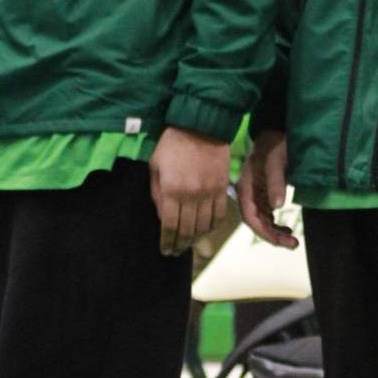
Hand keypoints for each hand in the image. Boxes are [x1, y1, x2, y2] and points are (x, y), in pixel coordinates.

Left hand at [150, 125, 230, 256]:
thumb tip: (163, 218)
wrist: (201, 126)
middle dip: (180, 244)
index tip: (165, 251)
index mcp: (172, 190)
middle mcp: (192, 195)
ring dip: (196, 239)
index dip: (167, 242)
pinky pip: (219, 214)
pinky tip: (206, 230)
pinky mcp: (222, 188)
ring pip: (204, 226)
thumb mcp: (155, 167)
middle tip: (175, 252)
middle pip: (188, 230)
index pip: (170, 226)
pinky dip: (213, 227)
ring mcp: (210, 192)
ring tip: (188, 244)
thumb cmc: (171, 145)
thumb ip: (157, 194)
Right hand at [238, 129, 297, 247]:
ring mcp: (255, 194)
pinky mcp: (264, 192)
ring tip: (292, 240)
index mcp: (245, 188)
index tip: (281, 241)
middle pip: (256, 222)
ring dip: (275, 232)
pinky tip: (286, 228)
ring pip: (262, 220)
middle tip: (293, 244)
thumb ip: (276, 183)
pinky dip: (275, 223)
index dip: (264, 232)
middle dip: (272, 236)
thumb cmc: (275, 144)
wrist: (276, 130)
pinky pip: (267, 213)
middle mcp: (247, 194)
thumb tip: (277, 207)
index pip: (250, 217)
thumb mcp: (276, 162)